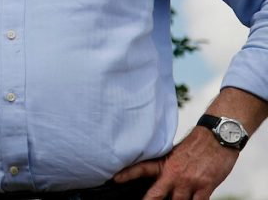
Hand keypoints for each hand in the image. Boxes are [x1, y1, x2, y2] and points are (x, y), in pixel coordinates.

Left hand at [113, 126, 236, 199]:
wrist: (217, 137)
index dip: (127, 175)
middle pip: (157, 195)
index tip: (114, 180)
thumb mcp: (175, 153)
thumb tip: (162, 178)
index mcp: (165, 164)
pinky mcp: (205, 187)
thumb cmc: (197, 145)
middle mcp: (174, 174)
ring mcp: (189, 182)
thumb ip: (168, 167)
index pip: (141, 169)